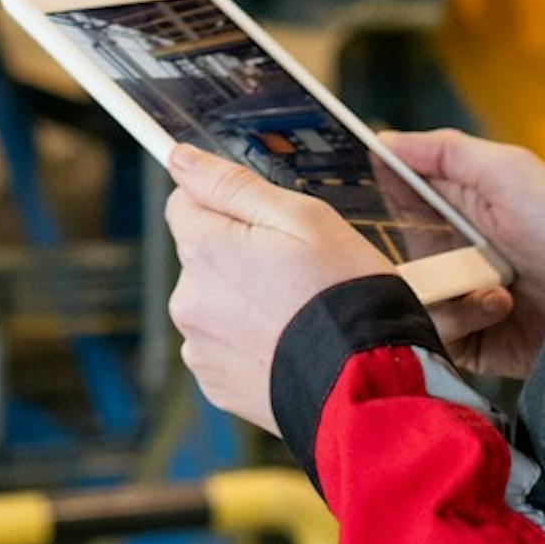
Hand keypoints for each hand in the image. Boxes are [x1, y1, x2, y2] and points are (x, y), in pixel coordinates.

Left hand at [162, 145, 395, 433]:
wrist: (364, 385)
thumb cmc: (343, 295)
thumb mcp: (303, 218)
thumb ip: (232, 184)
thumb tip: (180, 158)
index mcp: (204, 250)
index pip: (184, 204)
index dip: (226, 205)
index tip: (264, 221)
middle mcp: (188, 300)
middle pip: (200, 255)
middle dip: (237, 254)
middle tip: (295, 272)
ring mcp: (199, 347)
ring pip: (213, 303)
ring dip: (243, 302)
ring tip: (297, 314)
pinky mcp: (216, 385)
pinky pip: (224, 347)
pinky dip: (249, 342)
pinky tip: (288, 345)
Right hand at [379, 130, 544, 379]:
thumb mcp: (505, 170)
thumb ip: (442, 151)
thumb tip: (382, 140)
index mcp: (455, 212)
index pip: (396, 208)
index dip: (376, 208)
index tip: (361, 209)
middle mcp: (453, 258)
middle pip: (392, 262)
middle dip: (403, 263)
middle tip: (435, 259)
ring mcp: (461, 302)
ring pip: (408, 303)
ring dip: (444, 293)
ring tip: (492, 288)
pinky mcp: (473, 345)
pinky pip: (434, 339)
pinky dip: (457, 325)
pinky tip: (496, 309)